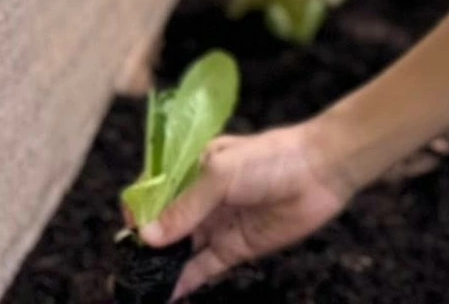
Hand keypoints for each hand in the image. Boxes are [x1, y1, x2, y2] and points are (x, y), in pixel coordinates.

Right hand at [137, 120, 358, 297]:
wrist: (322, 169)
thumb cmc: (272, 158)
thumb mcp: (222, 174)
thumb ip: (185, 207)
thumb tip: (148, 237)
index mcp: (194, 169)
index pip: (155, 192)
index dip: (139, 211)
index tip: (130, 230)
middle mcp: (203, 199)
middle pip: (164, 227)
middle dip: (144, 247)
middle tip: (126, 269)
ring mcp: (218, 225)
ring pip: (180, 251)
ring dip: (160, 268)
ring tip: (138, 286)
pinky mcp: (235, 248)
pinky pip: (202, 269)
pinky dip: (184, 282)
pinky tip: (167, 294)